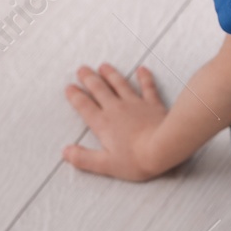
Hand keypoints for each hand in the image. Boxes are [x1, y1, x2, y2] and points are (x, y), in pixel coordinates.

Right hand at [62, 63, 166, 180]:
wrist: (164, 147)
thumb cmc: (136, 159)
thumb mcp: (105, 164)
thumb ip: (83, 158)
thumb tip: (66, 152)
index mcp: (103, 123)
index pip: (85, 106)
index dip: (75, 96)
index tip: (69, 87)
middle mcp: (116, 109)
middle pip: (99, 90)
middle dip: (89, 79)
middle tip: (82, 69)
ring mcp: (135, 103)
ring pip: (120, 84)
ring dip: (111, 74)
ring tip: (103, 66)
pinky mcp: (153, 103)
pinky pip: (147, 86)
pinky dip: (144, 77)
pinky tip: (142, 69)